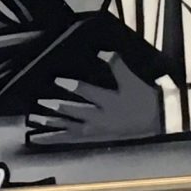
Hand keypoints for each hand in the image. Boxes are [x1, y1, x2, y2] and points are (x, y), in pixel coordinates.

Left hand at [27, 54, 166, 146]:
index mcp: (109, 102)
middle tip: (40, 101)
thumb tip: (104, 51)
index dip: (73, 86)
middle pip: (75, 112)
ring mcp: (95, 130)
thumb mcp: (132, 82)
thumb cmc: (143, 99)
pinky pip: (70, 139)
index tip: (57, 80)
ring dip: (51, 124)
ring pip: (69, 128)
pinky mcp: (93, 137)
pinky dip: (54, 139)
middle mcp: (100, 118)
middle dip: (57, 107)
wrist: (156, 122)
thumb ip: (118, 66)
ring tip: (34, 119)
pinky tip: (40, 138)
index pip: (88, 93)